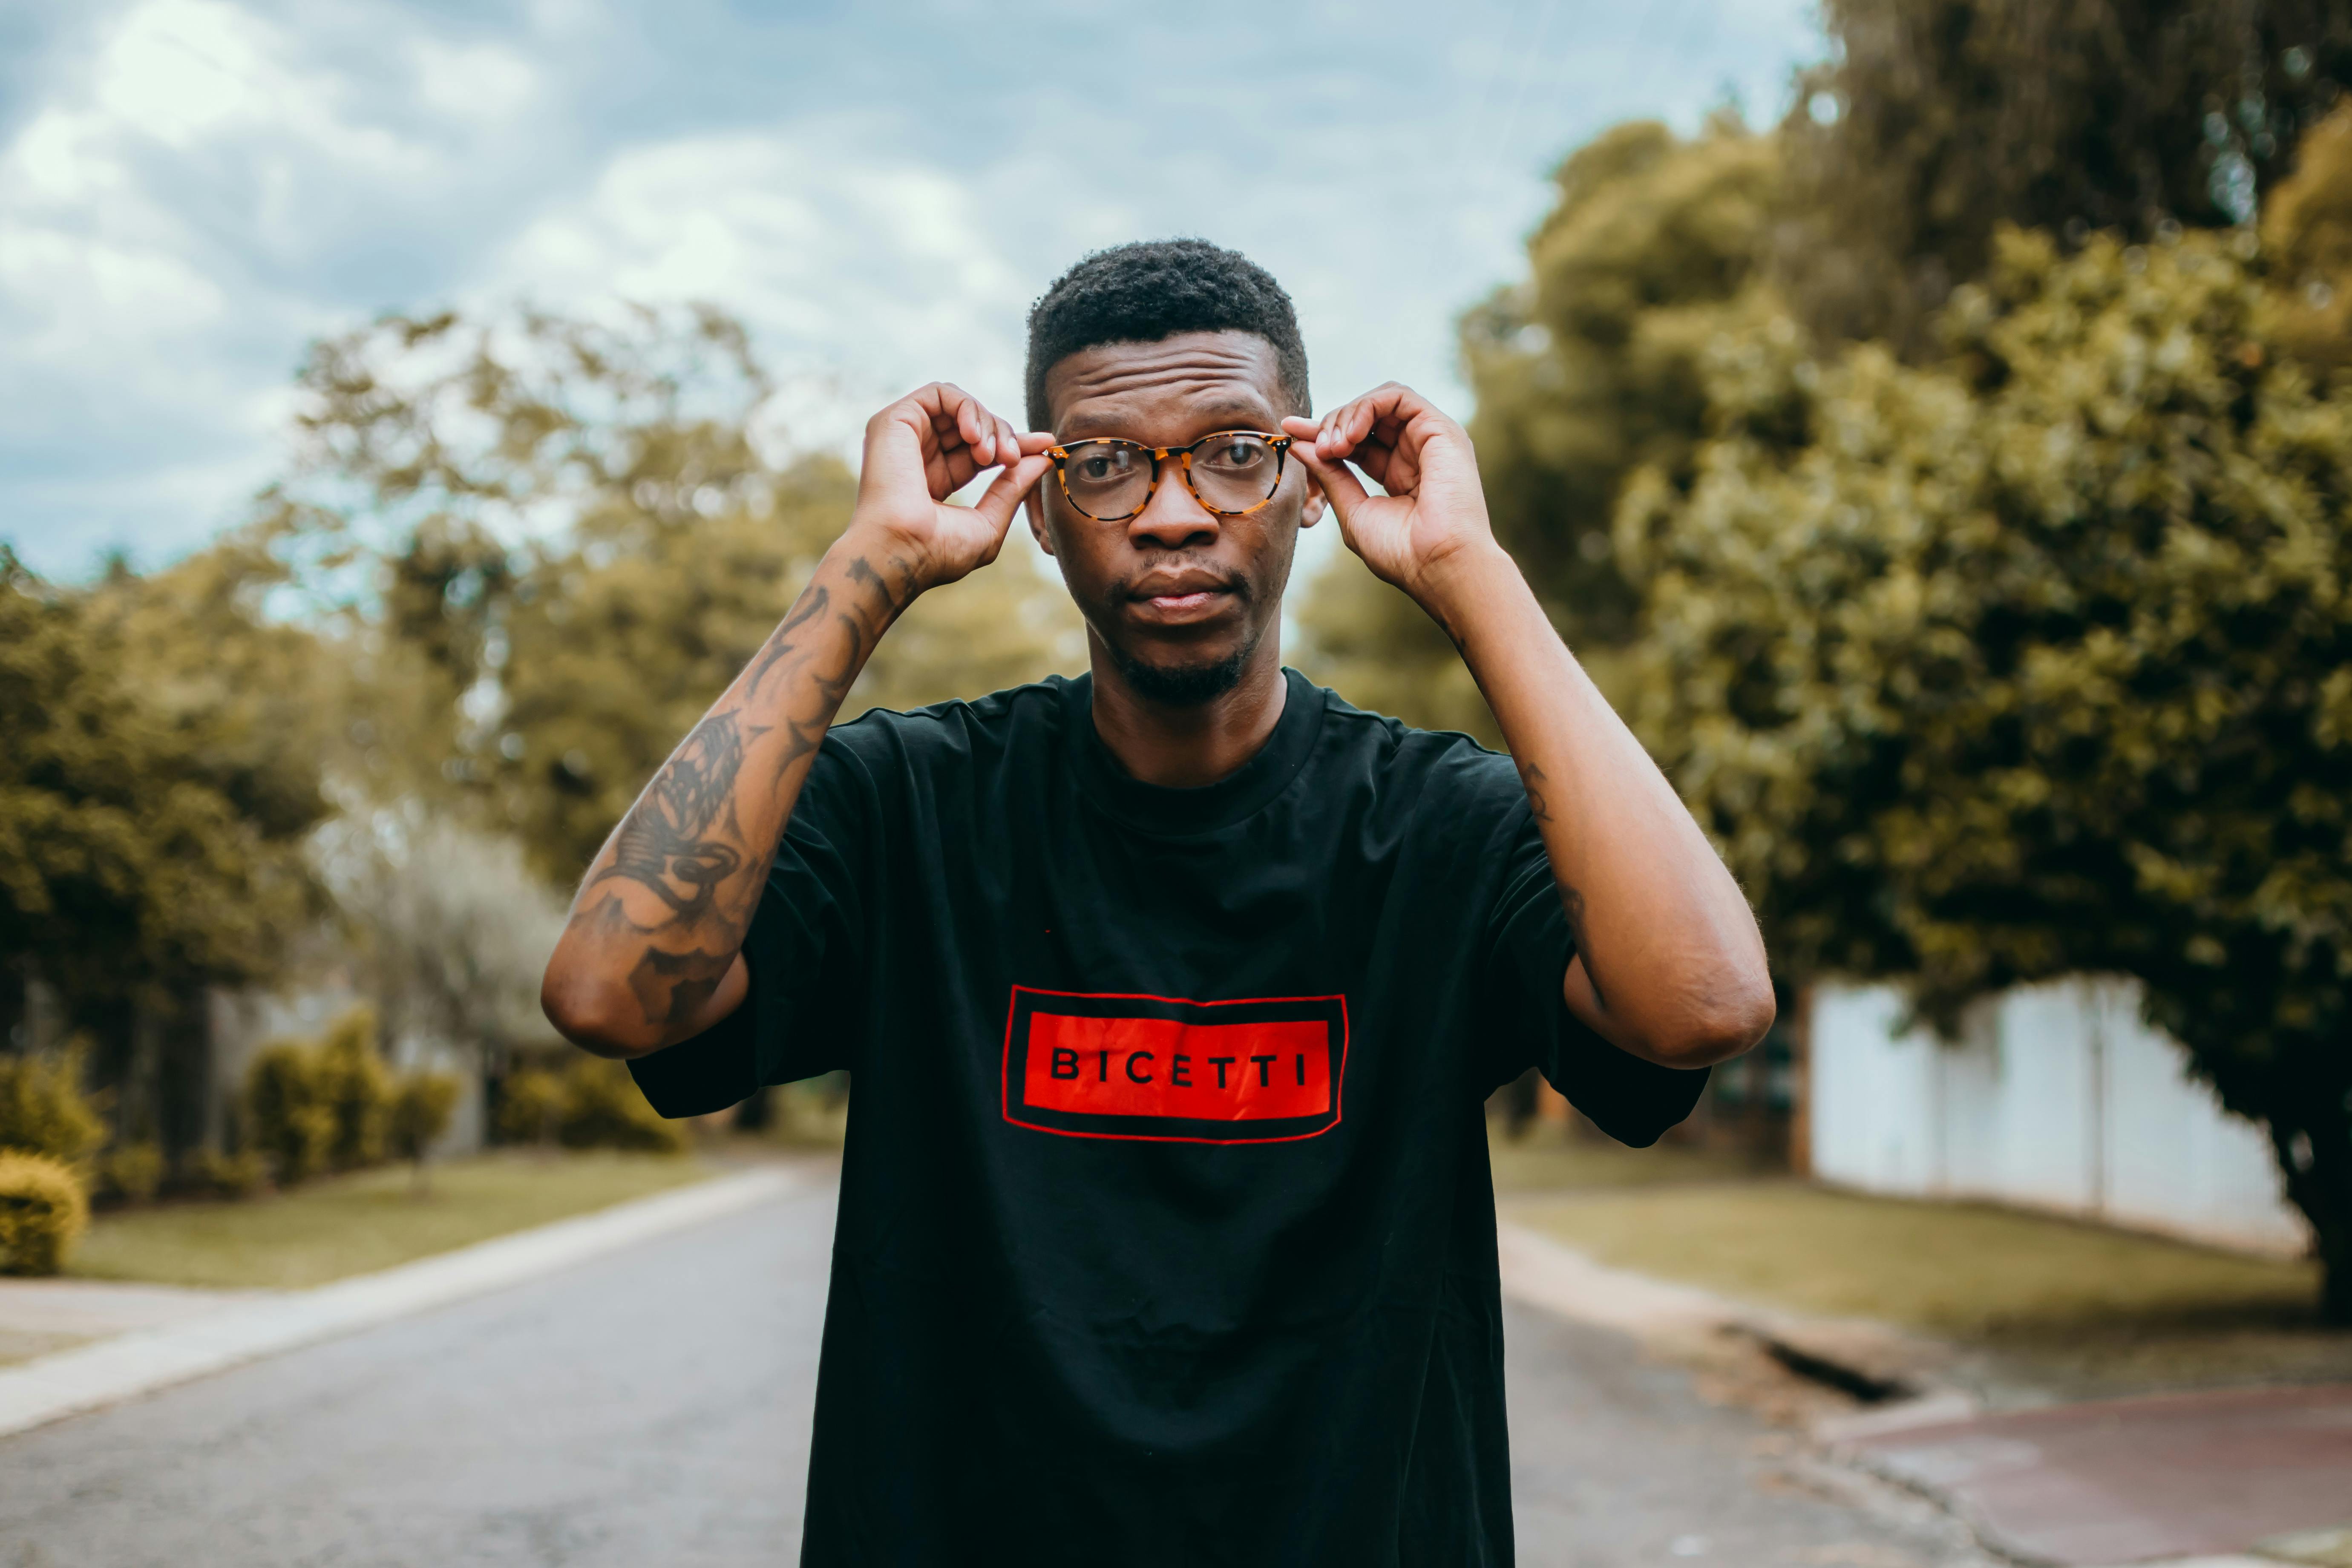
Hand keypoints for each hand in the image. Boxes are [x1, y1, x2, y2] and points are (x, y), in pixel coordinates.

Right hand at [852, 383, 1054, 591]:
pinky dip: (966, 407)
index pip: (980, 451)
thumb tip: (1042, 459)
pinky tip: (974, 436)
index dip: (1013, 444)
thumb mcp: (988, 522)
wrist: (901, 551)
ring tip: (992, 455)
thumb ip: (1013, 488)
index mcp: (934, 480)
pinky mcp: (894, 421)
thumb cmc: (937, 552)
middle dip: (1003, 434)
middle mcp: (917, 455)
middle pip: (973, 425)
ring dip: (987, 424)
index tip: (1045, 444)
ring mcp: (905, 437)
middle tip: (1013, 458)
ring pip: (959, 406)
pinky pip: (940, 393)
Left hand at [1282, 384, 1499, 600]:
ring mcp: (1429, 439)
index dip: (1322, 433)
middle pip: (1366, 418)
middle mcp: (1416, 453)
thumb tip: (1300, 445)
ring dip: (1347, 415)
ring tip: (1334, 446)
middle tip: (1316, 449)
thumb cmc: (1401, 553)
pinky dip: (1367, 407)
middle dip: (1331, 424)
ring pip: (1380, 402)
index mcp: (1400, 475)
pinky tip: (1350, 435)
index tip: (1290, 431)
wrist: (1438, 566)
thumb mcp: (1354, 511)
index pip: (1357, 441)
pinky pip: (1398, 396)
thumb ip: (1330, 476)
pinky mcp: (1440, 429)